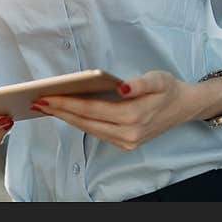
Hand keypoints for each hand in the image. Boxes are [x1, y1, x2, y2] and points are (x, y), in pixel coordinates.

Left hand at [32, 71, 221, 150]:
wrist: (184, 107)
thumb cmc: (167, 88)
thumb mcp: (159, 78)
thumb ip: (142, 83)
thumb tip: (124, 87)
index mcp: (134, 117)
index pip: (92, 110)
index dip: (67, 103)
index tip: (47, 96)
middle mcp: (129, 134)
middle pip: (86, 122)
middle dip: (60, 111)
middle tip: (37, 101)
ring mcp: (126, 141)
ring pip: (88, 129)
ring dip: (66, 118)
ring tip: (45, 106)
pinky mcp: (125, 143)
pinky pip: (96, 132)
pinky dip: (79, 122)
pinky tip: (65, 112)